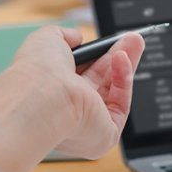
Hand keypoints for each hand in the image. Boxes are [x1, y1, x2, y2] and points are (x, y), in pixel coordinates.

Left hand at [39, 27, 144, 158]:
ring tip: (134, 42)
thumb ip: (65, 36)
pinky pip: (121, 104)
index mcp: (51, 93)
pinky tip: (122, 59)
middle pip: (101, 81)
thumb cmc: (37, 71)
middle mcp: (68, 111)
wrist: (41, 97)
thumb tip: (77, 37)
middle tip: (131, 39)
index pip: (79, 74)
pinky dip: (124, 81)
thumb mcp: (47, 39)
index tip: (109, 41)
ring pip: (114, 91)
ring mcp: (87, 124)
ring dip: (125, 64)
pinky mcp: (104, 134)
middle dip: (117, 57)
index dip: (97, 56)